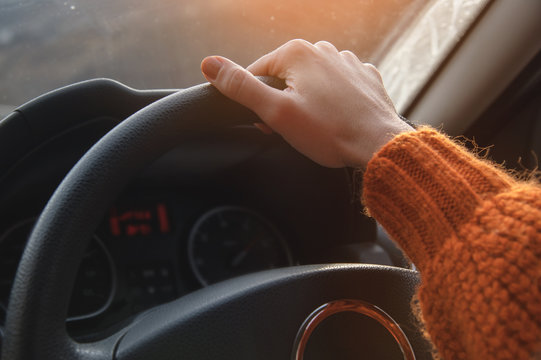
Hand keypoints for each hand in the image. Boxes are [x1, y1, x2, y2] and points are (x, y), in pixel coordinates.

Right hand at [201, 39, 412, 167]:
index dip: (258, 103)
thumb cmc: (329, 132)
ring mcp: (347, 61)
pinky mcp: (364, 77)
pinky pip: (337, 87)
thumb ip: (241, 87)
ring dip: (307, 102)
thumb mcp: (276, 112)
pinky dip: (333, 101)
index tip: (269, 124)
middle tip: (295, 129)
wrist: (379, 144)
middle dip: (283, 102)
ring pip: (312, 82)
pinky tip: (338, 118)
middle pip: (285, 77)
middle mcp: (323, 49)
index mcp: (297, 53)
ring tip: (319, 127)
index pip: (257, 73)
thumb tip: (209, 64)